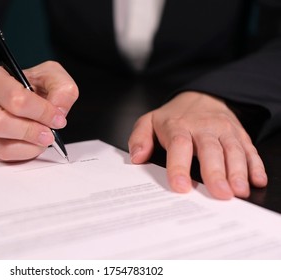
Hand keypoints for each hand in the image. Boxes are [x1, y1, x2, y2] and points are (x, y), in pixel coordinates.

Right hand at [0, 61, 77, 160]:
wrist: (2, 98)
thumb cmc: (23, 88)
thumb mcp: (47, 76)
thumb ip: (61, 88)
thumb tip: (59, 111)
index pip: (15, 98)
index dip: (42, 112)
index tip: (57, 119)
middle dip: (31, 133)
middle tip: (49, 135)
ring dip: (28, 148)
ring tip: (40, 142)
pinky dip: (19, 155)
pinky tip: (27, 146)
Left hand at [128, 91, 267, 199]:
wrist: (201, 96)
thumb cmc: (174, 116)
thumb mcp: (149, 121)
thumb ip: (139, 138)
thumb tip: (136, 157)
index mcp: (178, 127)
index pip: (179, 146)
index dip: (179, 167)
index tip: (181, 187)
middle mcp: (203, 128)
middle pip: (210, 150)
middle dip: (216, 173)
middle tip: (221, 194)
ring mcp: (224, 130)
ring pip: (233, 150)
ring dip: (238, 171)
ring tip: (239, 191)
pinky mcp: (239, 134)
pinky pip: (249, 149)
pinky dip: (255, 165)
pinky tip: (257, 180)